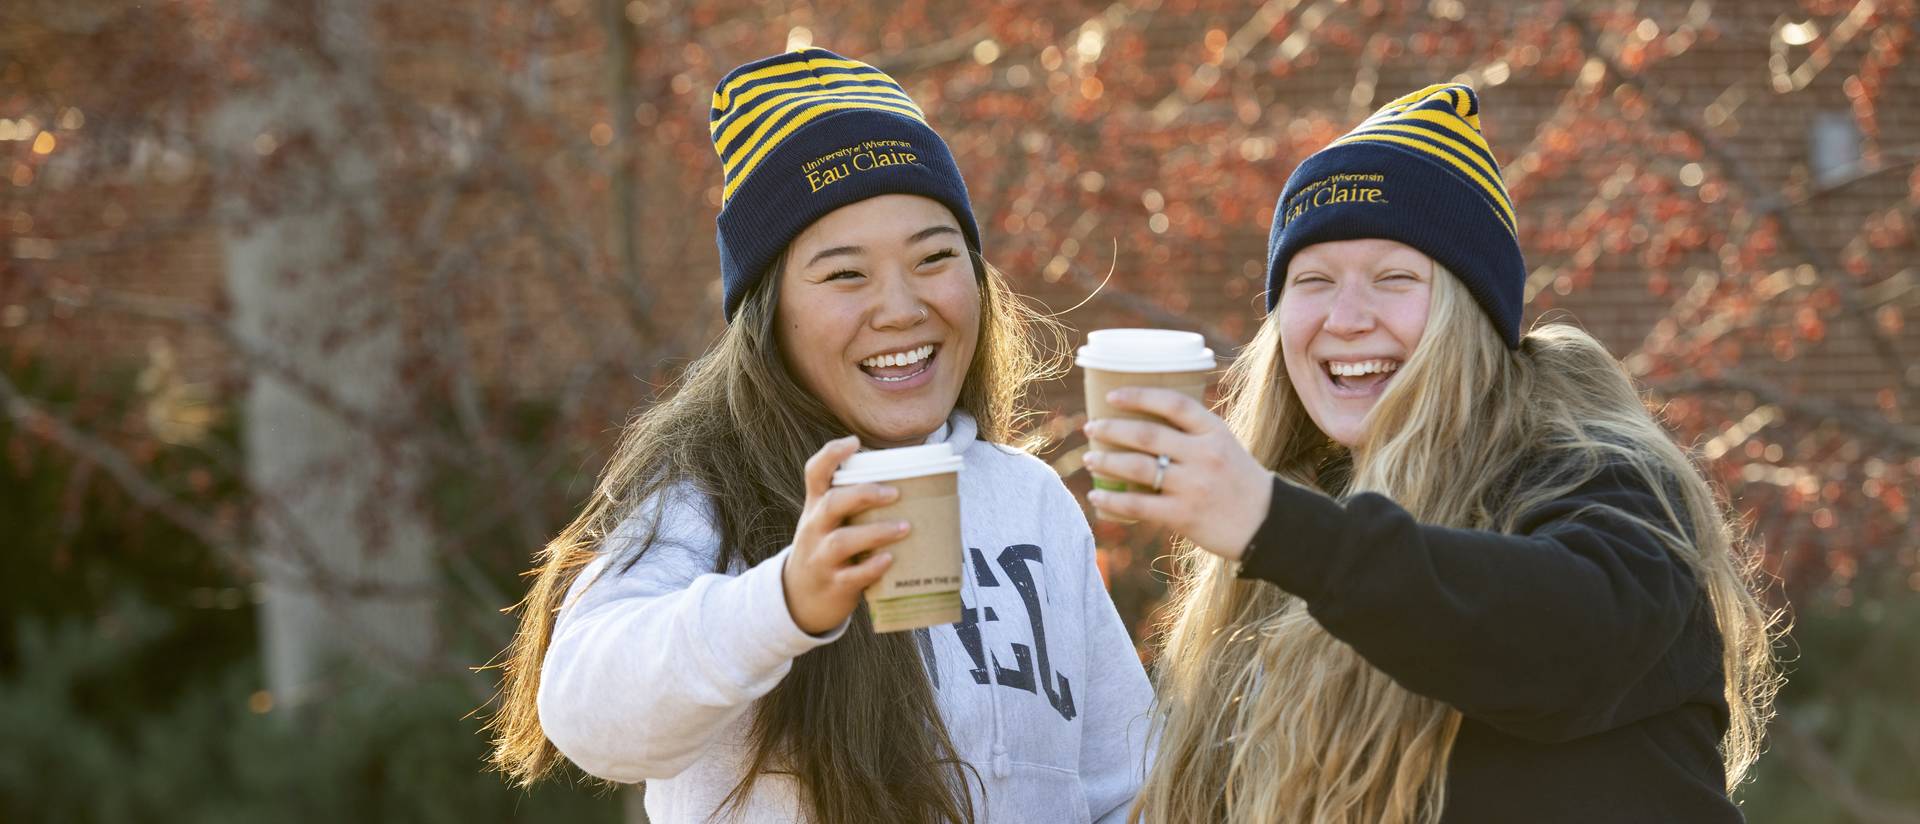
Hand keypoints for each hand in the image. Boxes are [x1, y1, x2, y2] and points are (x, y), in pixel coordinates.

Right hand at [782, 436, 909, 634]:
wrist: (798, 598)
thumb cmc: (825, 550)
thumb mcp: (827, 523)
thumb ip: (853, 504)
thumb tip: (908, 483)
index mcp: (816, 508)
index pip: (815, 474)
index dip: (831, 455)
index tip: (853, 442)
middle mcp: (814, 529)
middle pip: (831, 504)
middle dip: (863, 494)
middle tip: (895, 492)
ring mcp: (821, 558)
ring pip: (842, 541)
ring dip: (876, 532)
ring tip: (905, 527)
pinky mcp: (833, 585)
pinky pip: (852, 576)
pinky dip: (872, 567)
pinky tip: (890, 560)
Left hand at [1082, 388, 1272, 559]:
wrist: (1268, 524)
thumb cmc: (1240, 482)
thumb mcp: (1225, 446)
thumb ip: (1193, 435)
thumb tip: (1144, 425)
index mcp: (1215, 432)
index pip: (1173, 404)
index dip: (1139, 396)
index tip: (1112, 396)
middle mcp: (1204, 455)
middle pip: (1147, 435)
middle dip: (1111, 429)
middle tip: (1090, 428)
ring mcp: (1194, 486)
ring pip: (1138, 468)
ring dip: (1106, 461)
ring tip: (1089, 459)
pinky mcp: (1184, 515)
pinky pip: (1138, 505)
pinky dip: (1113, 500)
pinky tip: (1097, 496)